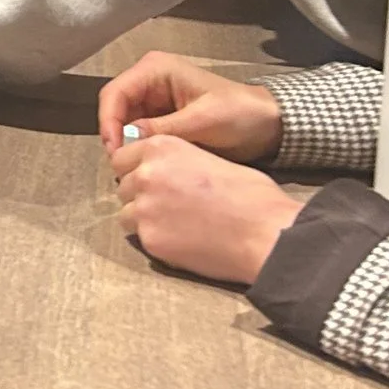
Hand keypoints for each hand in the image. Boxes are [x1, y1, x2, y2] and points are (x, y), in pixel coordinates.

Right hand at [95, 50, 283, 158]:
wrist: (270, 124)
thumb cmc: (240, 114)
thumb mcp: (202, 121)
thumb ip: (163, 128)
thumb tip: (128, 141)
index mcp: (155, 69)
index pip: (115, 93)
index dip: (109, 122)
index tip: (115, 152)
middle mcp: (149, 81)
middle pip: (115, 108)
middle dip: (115, 136)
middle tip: (122, 166)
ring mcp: (154, 100)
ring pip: (124, 123)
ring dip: (126, 145)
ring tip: (132, 169)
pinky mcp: (162, 119)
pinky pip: (139, 133)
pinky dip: (138, 148)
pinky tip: (144, 165)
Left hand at [110, 133, 303, 285]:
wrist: (265, 232)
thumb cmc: (252, 196)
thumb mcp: (210, 159)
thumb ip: (178, 162)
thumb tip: (167, 171)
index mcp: (161, 147)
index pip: (123, 157)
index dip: (135, 169)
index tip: (148, 180)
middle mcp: (146, 173)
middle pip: (124, 185)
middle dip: (140, 195)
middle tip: (166, 205)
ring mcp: (145, 207)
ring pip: (127, 213)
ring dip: (144, 218)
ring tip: (175, 225)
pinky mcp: (150, 238)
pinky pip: (141, 238)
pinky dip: (156, 239)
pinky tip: (181, 241)